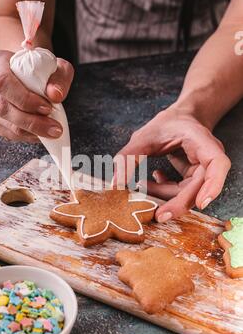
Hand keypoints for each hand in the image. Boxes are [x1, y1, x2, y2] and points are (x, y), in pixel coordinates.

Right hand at [0, 50, 73, 142]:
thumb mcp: (56, 66)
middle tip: (54, 127)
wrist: (30, 72)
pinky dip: (26, 136)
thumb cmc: (40, 67)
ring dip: (30, 131)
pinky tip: (41, 133)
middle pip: (2, 107)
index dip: (25, 98)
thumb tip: (55, 95)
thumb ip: (59, 78)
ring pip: (4, 123)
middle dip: (31, 121)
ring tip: (51, 131)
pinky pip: (6, 133)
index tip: (47, 107)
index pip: (3, 82)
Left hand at [115, 107, 230, 221]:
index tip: (201, 203)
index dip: (212, 185)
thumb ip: (129, 157)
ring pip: (188, 193)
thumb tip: (116, 183)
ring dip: (164, 194)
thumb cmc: (166, 124)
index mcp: (203, 142)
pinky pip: (182, 191)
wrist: (178, 118)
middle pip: (200, 187)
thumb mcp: (143, 136)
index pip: (217, 165)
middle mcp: (208, 157)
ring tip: (142, 184)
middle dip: (178, 203)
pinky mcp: (194, 176)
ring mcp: (202, 169)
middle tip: (158, 215)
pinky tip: (153, 178)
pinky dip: (165, 189)